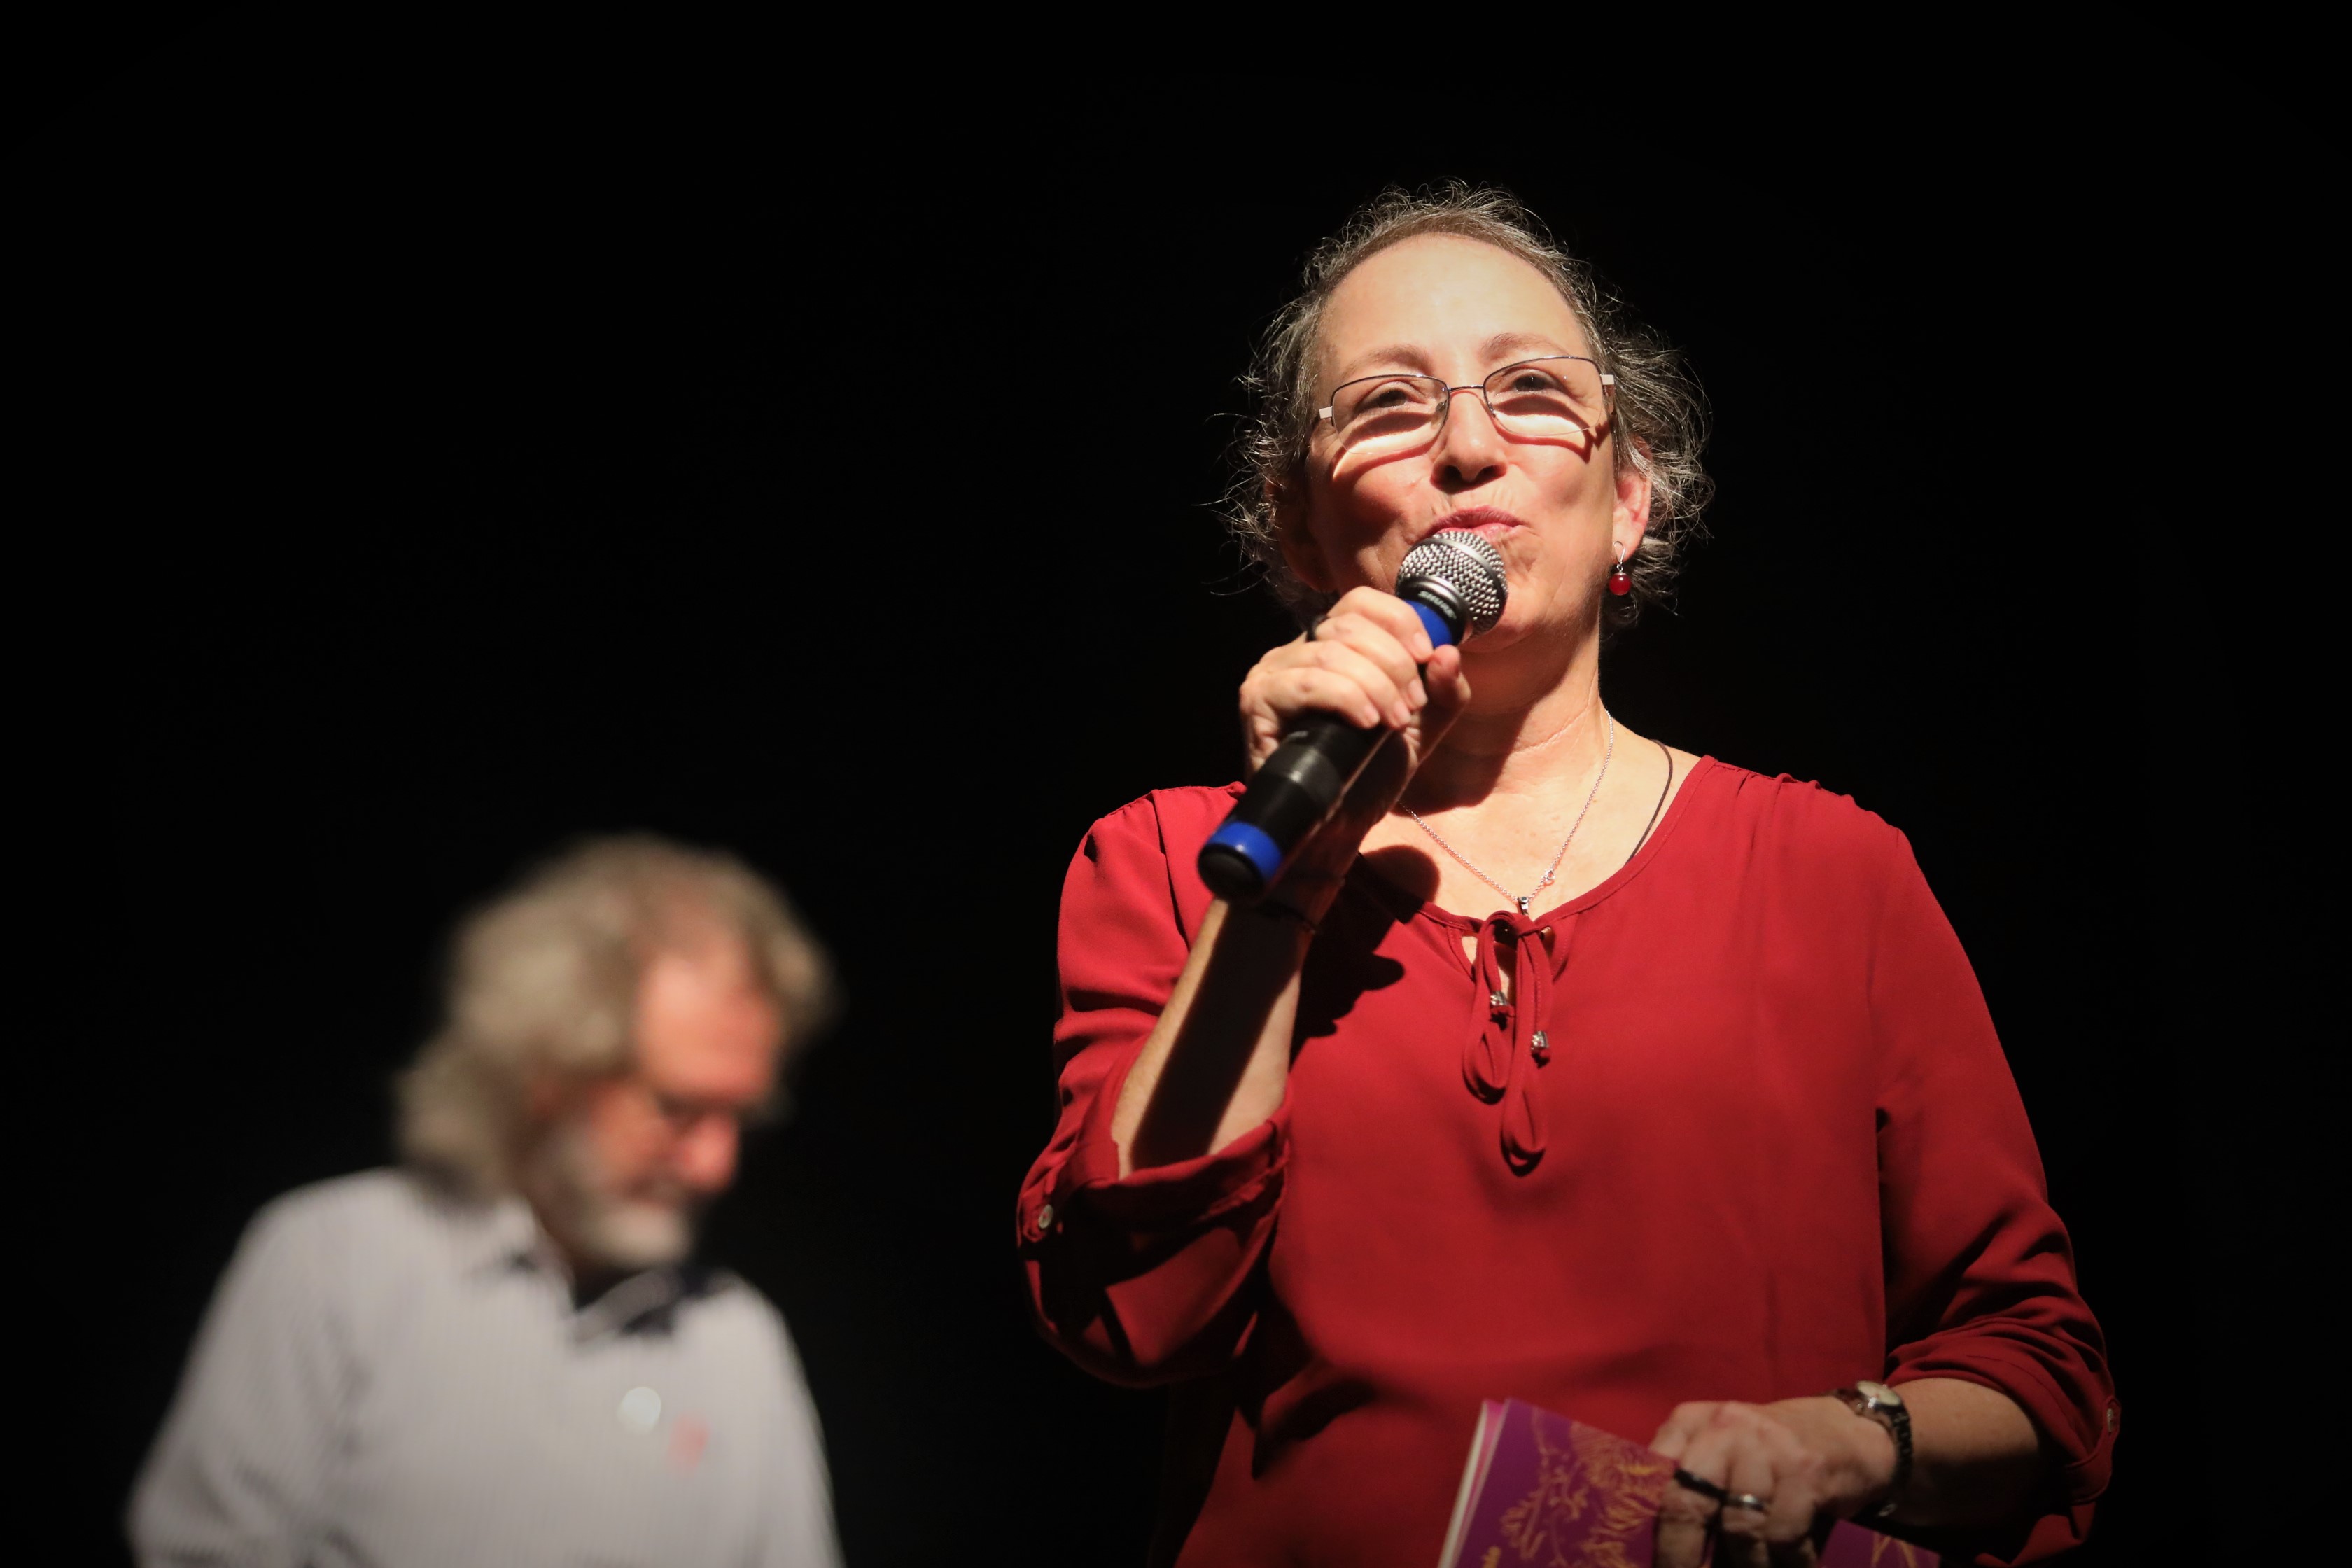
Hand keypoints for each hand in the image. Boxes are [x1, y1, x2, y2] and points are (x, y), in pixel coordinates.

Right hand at [1235, 587, 1471, 909]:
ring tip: (1392, 722)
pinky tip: (1366, 723)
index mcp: (1332, 646)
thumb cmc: (1368, 775)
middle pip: (1349, 623)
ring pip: (1330, 652)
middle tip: (1409, 706)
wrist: (1333, 831)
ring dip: (1375, 684)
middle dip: (1394, 662)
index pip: (1362, 602)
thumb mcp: (1422, 729)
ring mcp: (1272, 674)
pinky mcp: (1257, 703)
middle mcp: (1296, 651)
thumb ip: (1444, 692)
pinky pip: (1305, 683)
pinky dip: (1345, 698)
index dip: (1400, 621)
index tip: (1427, 656)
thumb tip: (1448, 653)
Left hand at [1650, 1397, 1896, 1567]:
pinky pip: (1783, 1537)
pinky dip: (1788, 1561)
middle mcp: (1724, 1427)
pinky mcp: (1805, 1470)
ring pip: (1739, 1530)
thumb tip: (1654, 1543)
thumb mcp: (1722, 1451)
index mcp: (1692, 1422)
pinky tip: (1794, 1562)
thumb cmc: (1772, 1453)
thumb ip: (1688, 1482)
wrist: (1848, 1430)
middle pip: (1685, 1504)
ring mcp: (1766, 1447)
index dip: (1646, 1528)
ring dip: (1747, 1566)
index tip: (1640, 1564)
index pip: (1652, 1477)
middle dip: (1679, 1558)